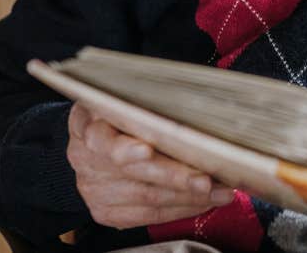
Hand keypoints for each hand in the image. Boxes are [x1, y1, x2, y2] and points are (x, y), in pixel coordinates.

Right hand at [66, 101, 234, 228]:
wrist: (94, 135)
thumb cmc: (120, 107)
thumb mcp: (125, 93)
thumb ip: (148, 99)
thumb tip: (192, 101)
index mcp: (87, 124)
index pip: (102, 139)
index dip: (124, 148)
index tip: (146, 150)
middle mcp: (86, 160)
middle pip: (135, 173)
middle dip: (175, 177)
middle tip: (206, 178)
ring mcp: (95, 189)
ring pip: (147, 198)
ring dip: (188, 196)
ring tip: (220, 190)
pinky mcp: (108, 211)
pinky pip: (150, 215)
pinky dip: (182, 208)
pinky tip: (205, 200)